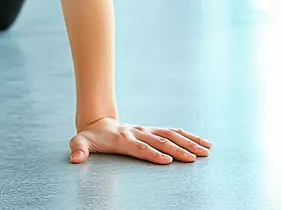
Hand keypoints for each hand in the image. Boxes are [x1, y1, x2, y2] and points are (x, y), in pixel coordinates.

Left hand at [69, 117, 211, 164]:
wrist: (97, 121)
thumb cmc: (90, 136)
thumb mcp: (80, 141)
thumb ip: (78, 149)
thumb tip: (75, 159)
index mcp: (122, 138)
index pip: (139, 147)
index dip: (152, 153)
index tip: (166, 160)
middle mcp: (137, 133)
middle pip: (159, 141)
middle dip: (177, 149)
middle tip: (194, 158)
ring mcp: (146, 130)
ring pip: (170, 135)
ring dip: (188, 142)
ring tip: (205, 151)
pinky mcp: (153, 131)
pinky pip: (173, 132)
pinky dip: (189, 137)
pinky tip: (203, 144)